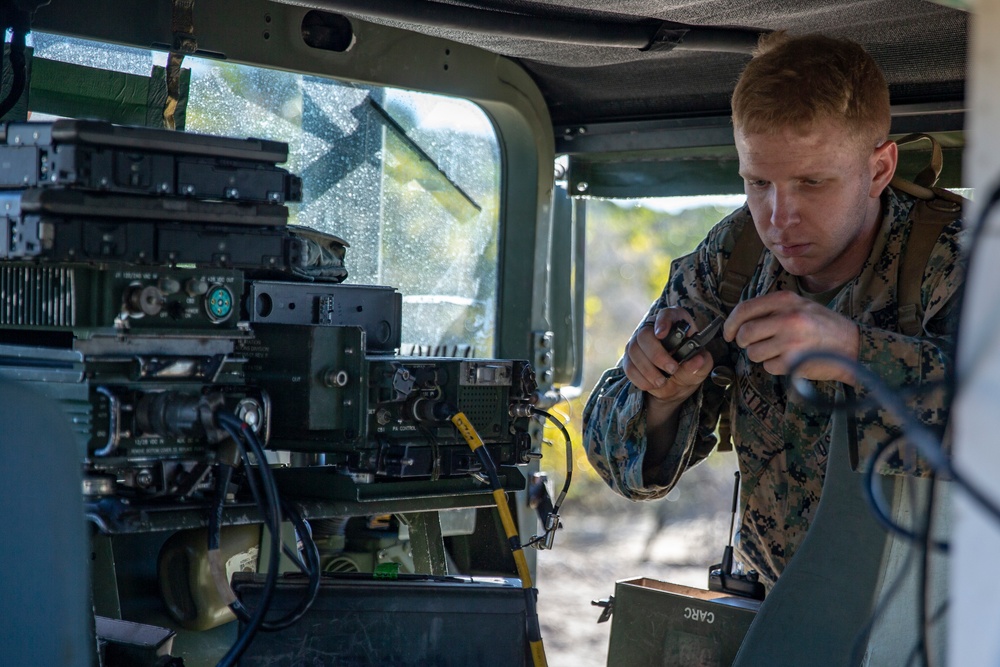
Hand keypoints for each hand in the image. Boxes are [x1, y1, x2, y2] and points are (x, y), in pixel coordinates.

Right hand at [623, 307, 713, 402]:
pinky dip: (640, 378)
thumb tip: (698, 361)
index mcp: (675, 322)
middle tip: (672, 369)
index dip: (662, 322)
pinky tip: (652, 385)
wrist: (675, 382)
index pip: (666, 314)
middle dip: (657, 354)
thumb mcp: (701, 368)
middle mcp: (652, 328)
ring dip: (648, 370)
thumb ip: (701, 364)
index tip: (661, 334)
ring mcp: (638, 342)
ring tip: (662, 382)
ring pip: (634, 350)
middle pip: (645, 334)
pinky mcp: (629, 358)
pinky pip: (628, 366)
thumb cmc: (689, 368)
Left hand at [723, 291, 859, 383]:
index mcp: (786, 300)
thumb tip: (739, 322)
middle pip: (744, 334)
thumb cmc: (823, 326)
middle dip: (744, 343)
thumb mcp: (800, 306)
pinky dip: (775, 367)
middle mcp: (787, 318)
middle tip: (755, 344)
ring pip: (754, 353)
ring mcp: (790, 340)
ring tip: (780, 351)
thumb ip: (772, 309)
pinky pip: (768, 367)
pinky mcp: (794, 361)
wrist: (853, 345)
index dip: (730, 324)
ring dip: (761, 356)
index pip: (744, 309)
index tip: (728, 333)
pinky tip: (791, 360)